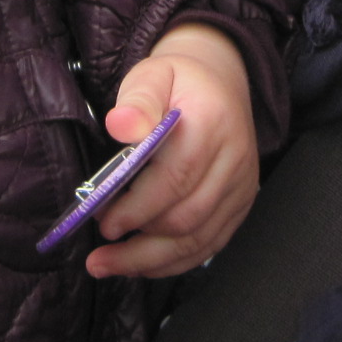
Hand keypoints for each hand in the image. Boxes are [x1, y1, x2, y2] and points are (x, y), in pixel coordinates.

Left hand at [85, 24, 258, 279]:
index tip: (104, 220)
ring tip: (109, 266)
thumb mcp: (151, 75)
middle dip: (139, 243)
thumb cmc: (177, 83)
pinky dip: (174, 262)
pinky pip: (210, 245)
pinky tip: (142, 264)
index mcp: (211, 122)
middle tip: (99, 251)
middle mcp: (235, 158)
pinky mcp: (241, 204)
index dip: (138, 207)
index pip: (177, 177)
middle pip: (188, 217)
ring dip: (150, 260)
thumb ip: (137, 99)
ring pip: (198, 239)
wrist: (219, 83)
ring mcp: (242, 185)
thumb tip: (120, 126)